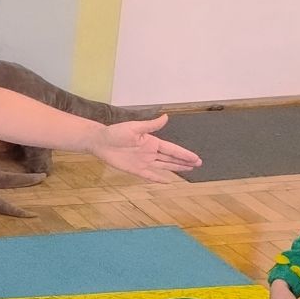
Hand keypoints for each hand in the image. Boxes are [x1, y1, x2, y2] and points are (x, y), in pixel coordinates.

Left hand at [88, 115, 202, 185]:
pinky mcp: (135, 170)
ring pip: (164, 166)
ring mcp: (144, 162)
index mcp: (152, 142)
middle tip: (198, 164)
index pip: (172, 149)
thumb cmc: (116, 132)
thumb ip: (151, 125)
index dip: (184, 154)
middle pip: (171, 158)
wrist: (101, 141)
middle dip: (184, 162)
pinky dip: (158, 179)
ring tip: (189, 170)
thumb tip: (166, 117)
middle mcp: (150, 153)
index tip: (196, 158)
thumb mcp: (135, 127)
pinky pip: (150, 175)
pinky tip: (168, 181)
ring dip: (176, 168)